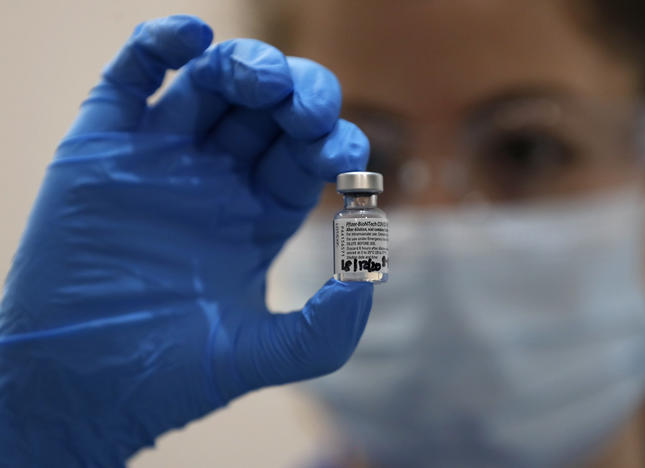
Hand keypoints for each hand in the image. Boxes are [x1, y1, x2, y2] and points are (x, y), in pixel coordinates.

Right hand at [0, 15, 371, 465]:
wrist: (83, 385)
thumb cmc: (173, 373)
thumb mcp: (264, 353)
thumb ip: (328, 326)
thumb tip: (372, 272)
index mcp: (258, 215)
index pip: (307, 156)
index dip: (334, 143)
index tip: (345, 154)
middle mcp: (216, 179)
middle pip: (268, 111)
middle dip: (297, 96)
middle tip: (307, 108)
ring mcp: (160, 158)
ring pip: (209, 84)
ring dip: (243, 65)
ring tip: (261, 79)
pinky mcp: (103, 147)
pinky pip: (131, 77)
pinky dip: (157, 44)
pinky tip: (193, 37)